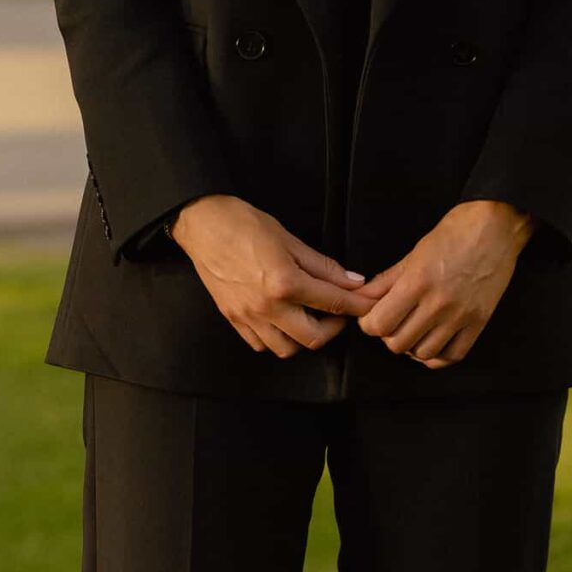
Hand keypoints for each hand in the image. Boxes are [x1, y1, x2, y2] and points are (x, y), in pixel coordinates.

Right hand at [169, 195, 381, 357]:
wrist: (201, 223)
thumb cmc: (243, 224)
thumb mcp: (289, 239)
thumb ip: (323, 266)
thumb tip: (353, 281)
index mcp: (285, 282)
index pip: (333, 302)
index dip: (358, 305)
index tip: (369, 305)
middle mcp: (267, 306)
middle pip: (313, 338)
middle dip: (333, 328)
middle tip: (337, 312)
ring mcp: (248, 316)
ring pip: (286, 348)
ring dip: (303, 337)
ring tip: (307, 317)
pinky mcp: (232, 318)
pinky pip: (260, 344)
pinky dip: (276, 339)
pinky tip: (281, 321)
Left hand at [353, 200, 532, 368]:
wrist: (494, 228)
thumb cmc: (453, 234)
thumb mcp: (412, 254)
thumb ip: (385, 281)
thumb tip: (361, 298)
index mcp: (417, 282)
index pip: (380, 323)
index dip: (369, 324)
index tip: (372, 317)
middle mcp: (438, 304)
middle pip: (398, 343)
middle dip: (388, 335)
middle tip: (393, 322)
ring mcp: (461, 316)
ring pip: (424, 353)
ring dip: (412, 346)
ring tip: (413, 330)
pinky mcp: (479, 323)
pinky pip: (453, 355)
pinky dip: (438, 355)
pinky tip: (433, 342)